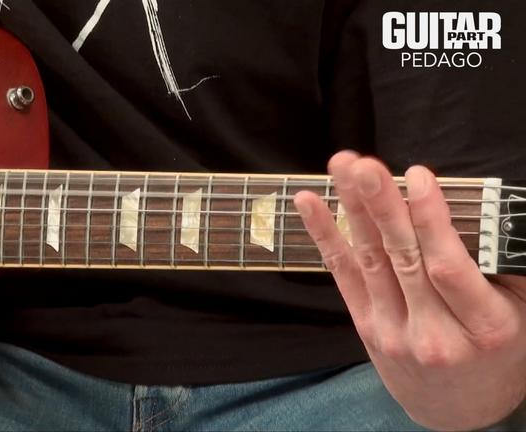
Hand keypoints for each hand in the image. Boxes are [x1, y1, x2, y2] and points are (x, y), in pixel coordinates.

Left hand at [293, 151, 525, 429]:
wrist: (458, 408)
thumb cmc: (495, 351)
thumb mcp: (518, 312)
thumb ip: (501, 267)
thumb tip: (486, 209)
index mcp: (484, 326)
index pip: (448, 266)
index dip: (430, 220)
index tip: (420, 176)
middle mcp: (434, 333)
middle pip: (402, 258)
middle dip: (382, 207)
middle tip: (365, 166)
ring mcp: (394, 332)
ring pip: (369, 259)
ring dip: (352, 209)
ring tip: (342, 168)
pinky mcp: (366, 327)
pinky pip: (343, 275)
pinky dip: (325, 235)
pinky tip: (310, 203)